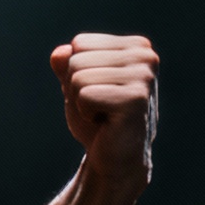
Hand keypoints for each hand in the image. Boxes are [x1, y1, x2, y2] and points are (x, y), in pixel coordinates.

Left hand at [49, 32, 158, 184]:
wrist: (115, 160)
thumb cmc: (97, 120)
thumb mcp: (76, 85)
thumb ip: (66, 64)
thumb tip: (58, 54)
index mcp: (136, 46)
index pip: (80, 43)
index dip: (77, 72)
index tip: (98, 92)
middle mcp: (145, 56)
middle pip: (77, 59)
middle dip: (76, 88)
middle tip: (100, 108)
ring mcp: (143, 77)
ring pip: (78, 76)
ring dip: (81, 102)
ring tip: (103, 115)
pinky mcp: (136, 99)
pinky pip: (85, 95)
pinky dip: (86, 113)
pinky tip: (106, 124)